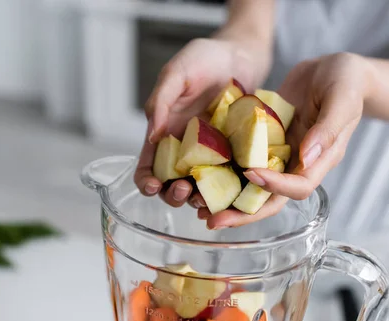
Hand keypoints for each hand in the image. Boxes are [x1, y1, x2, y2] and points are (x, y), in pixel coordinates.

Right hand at [134, 34, 270, 207]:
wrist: (242, 53)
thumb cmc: (205, 58)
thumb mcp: (176, 74)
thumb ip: (160, 102)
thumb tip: (152, 135)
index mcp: (165, 134)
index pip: (148, 168)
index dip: (146, 182)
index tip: (153, 185)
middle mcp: (185, 150)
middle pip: (171, 186)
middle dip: (173, 195)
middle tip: (184, 188)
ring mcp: (211, 154)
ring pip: (200, 189)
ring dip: (198, 198)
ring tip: (204, 195)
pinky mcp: (235, 154)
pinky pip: (229, 178)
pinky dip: (227, 189)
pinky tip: (231, 189)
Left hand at [203, 52, 369, 228]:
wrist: (332, 70)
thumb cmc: (345, 81)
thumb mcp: (342, 98)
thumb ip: (328, 128)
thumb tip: (307, 156)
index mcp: (320, 160)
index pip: (298, 186)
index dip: (275, 186)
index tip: (251, 173)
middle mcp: (297, 165)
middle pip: (270, 200)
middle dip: (242, 213)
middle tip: (212, 221)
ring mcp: (279, 157)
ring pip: (252, 188)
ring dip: (227, 201)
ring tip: (198, 209)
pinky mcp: (263, 145)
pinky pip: (242, 164)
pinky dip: (223, 174)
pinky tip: (200, 178)